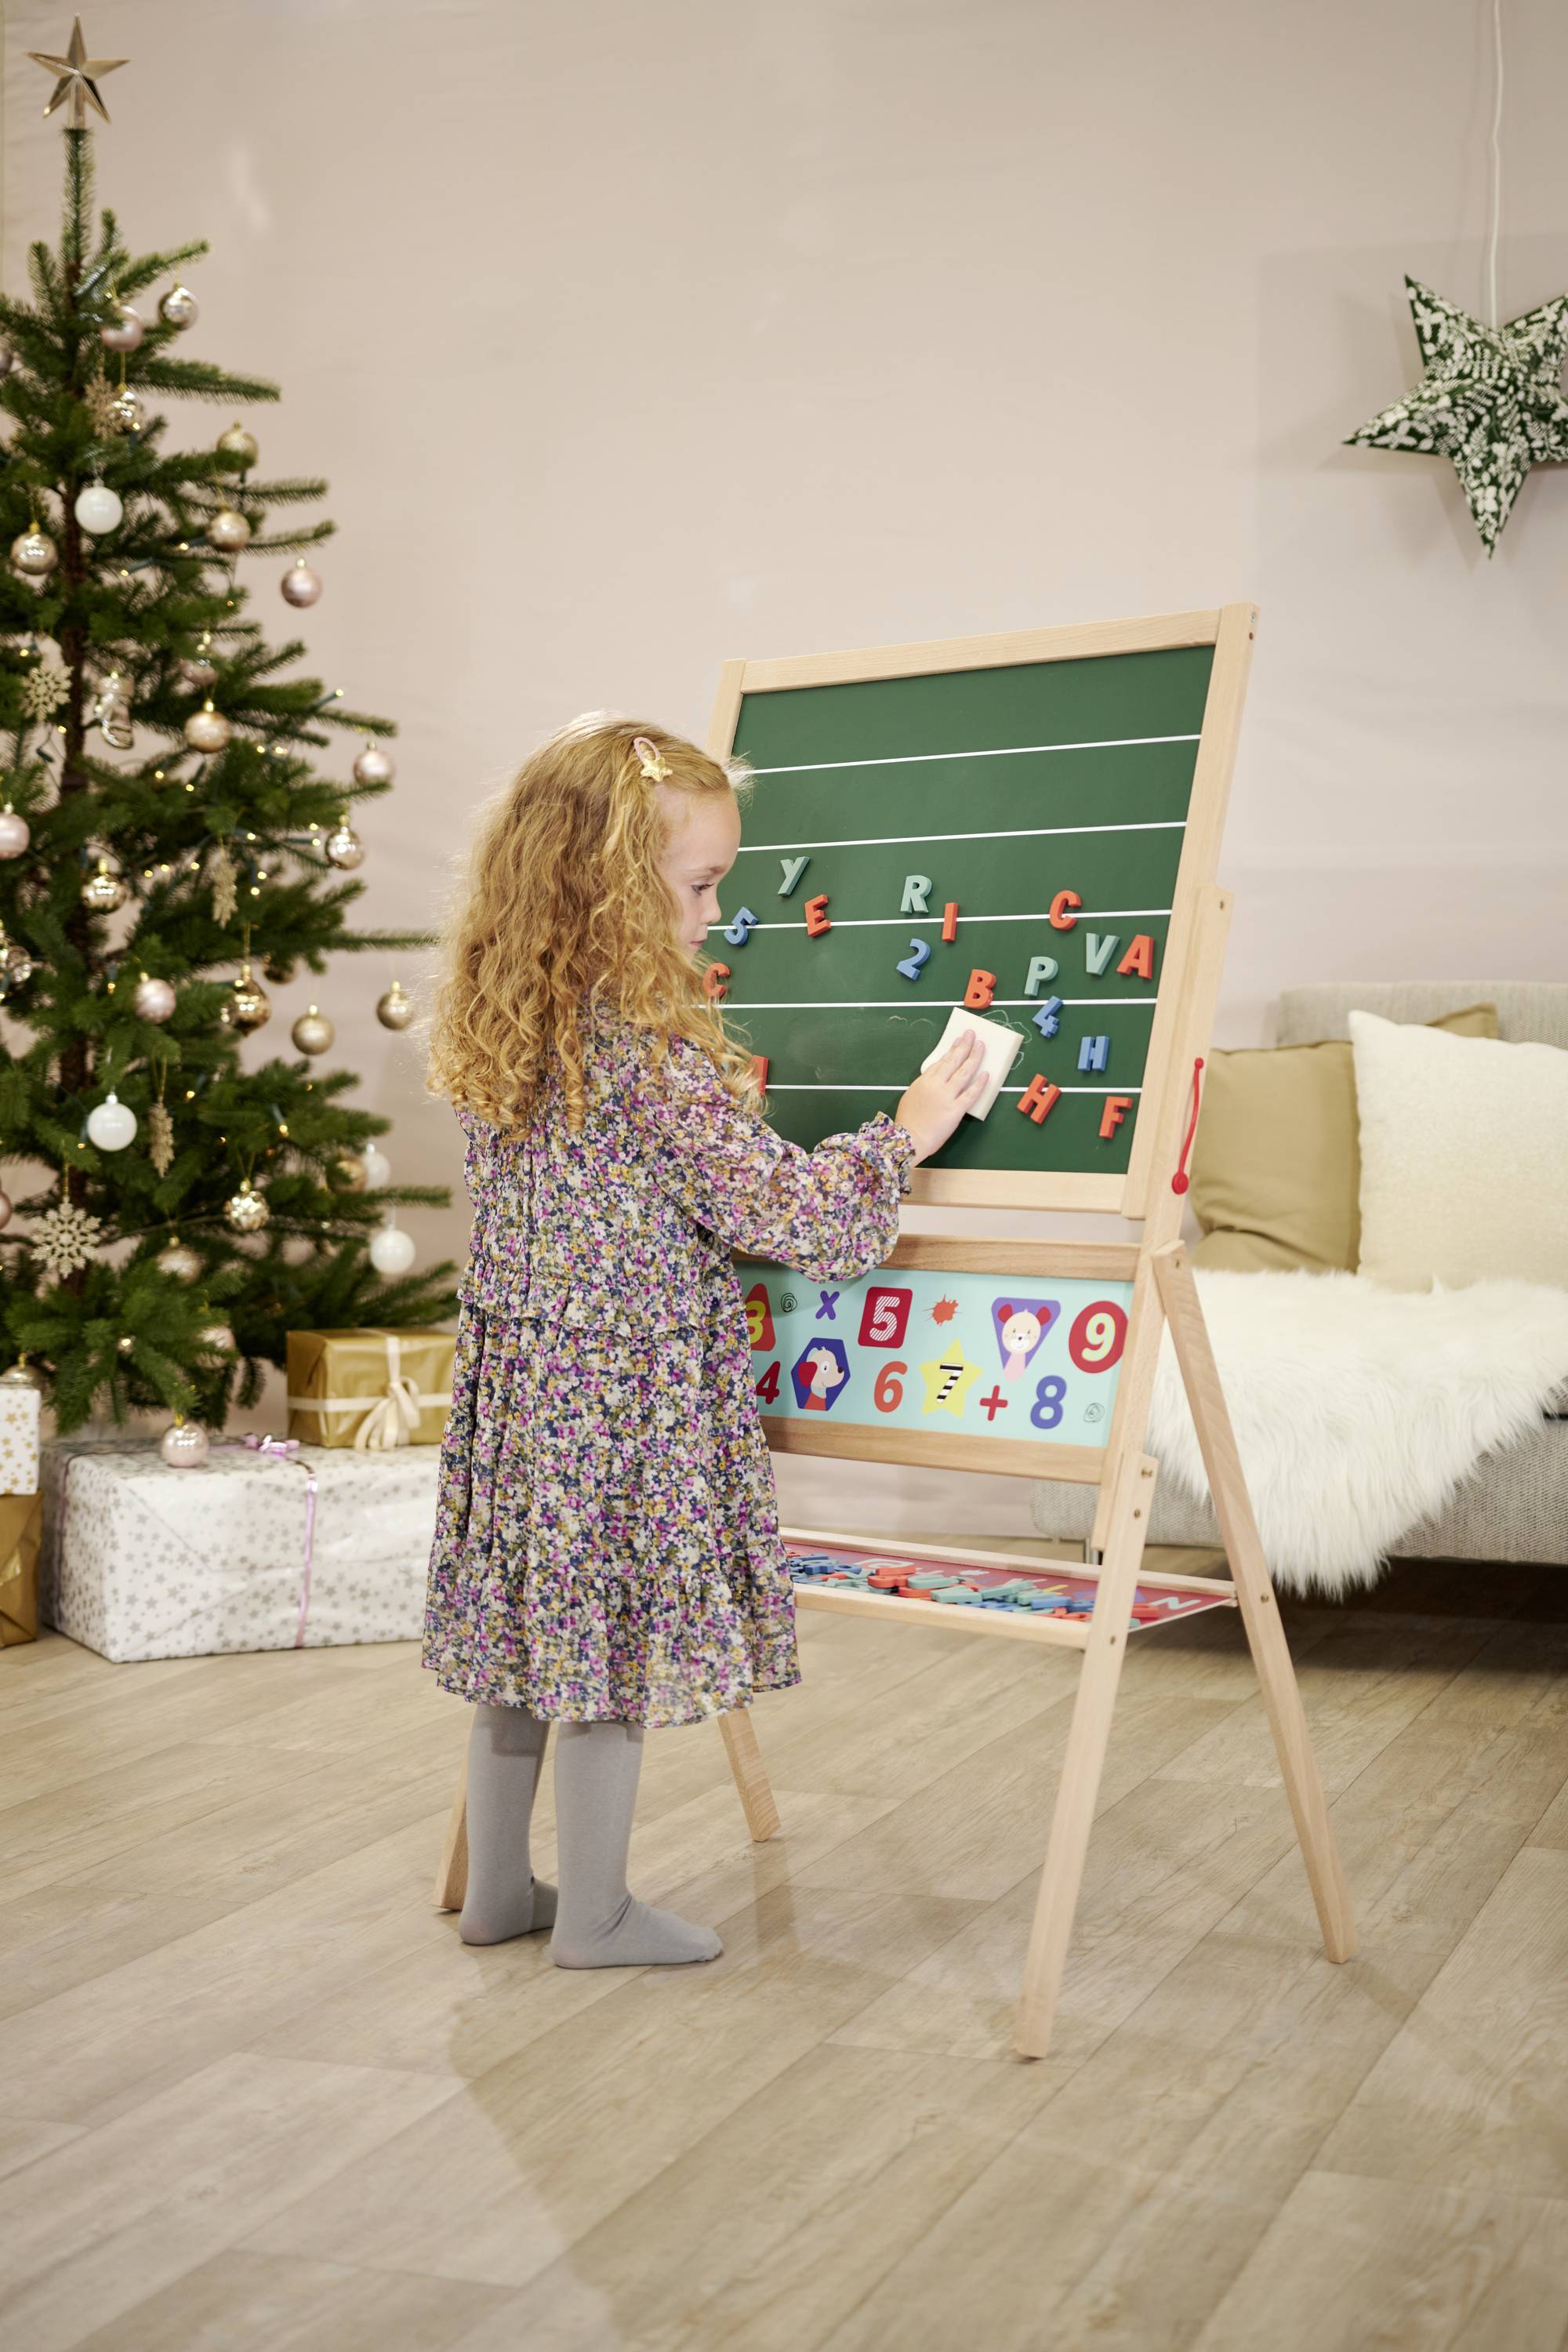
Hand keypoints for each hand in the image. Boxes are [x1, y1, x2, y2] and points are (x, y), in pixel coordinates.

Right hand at [895, 1029, 988, 1160]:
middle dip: (964, 1046)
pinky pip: (970, 1094)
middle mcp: (936, 1085)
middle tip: (971, 1035)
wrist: (908, 1140)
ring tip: (980, 1047)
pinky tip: (986, 1074)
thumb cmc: (907, 1121)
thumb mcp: (911, 1097)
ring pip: (963, 1073)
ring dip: (973, 1058)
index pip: (941, 1062)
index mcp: (924, 1081)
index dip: (952, 1050)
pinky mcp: (955, 1110)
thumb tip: (934, 1080)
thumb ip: (924, 1087)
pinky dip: (979, 1084)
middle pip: (953, 1061)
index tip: (959, 1042)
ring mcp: (946, 1096)